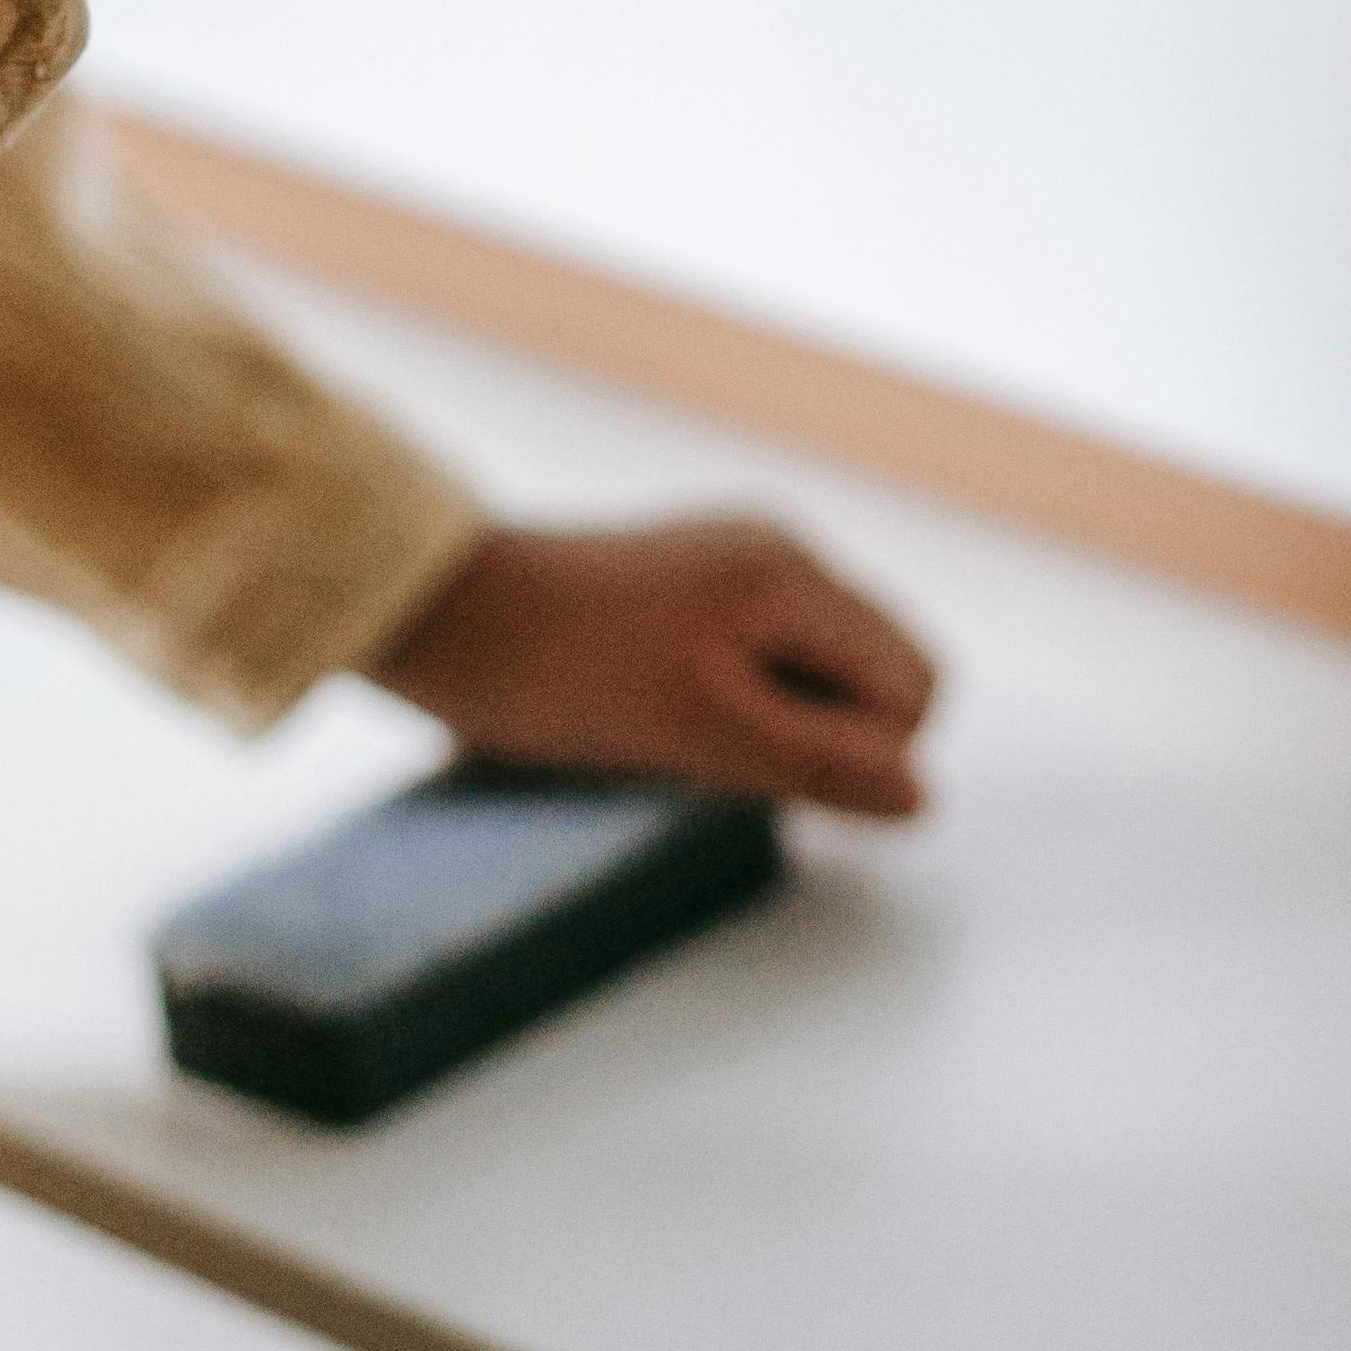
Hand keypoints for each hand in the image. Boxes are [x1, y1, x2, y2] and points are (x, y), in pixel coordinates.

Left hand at [361, 517, 937, 822]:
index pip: (915, 684)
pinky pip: (750, 655)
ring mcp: (725, 560)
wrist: (425, 608)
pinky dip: (723, 698)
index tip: (764, 768)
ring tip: (672, 732)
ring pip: (808, 671)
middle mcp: (777, 550)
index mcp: (796, 576)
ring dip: (766, 721)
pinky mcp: (677, 581)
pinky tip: (646, 709)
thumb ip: (820, 764)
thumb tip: (925, 799)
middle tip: (715, 755)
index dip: (864, 753)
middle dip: (818, 733)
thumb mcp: (700, 733)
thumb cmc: (559, 674)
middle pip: (869, 672)